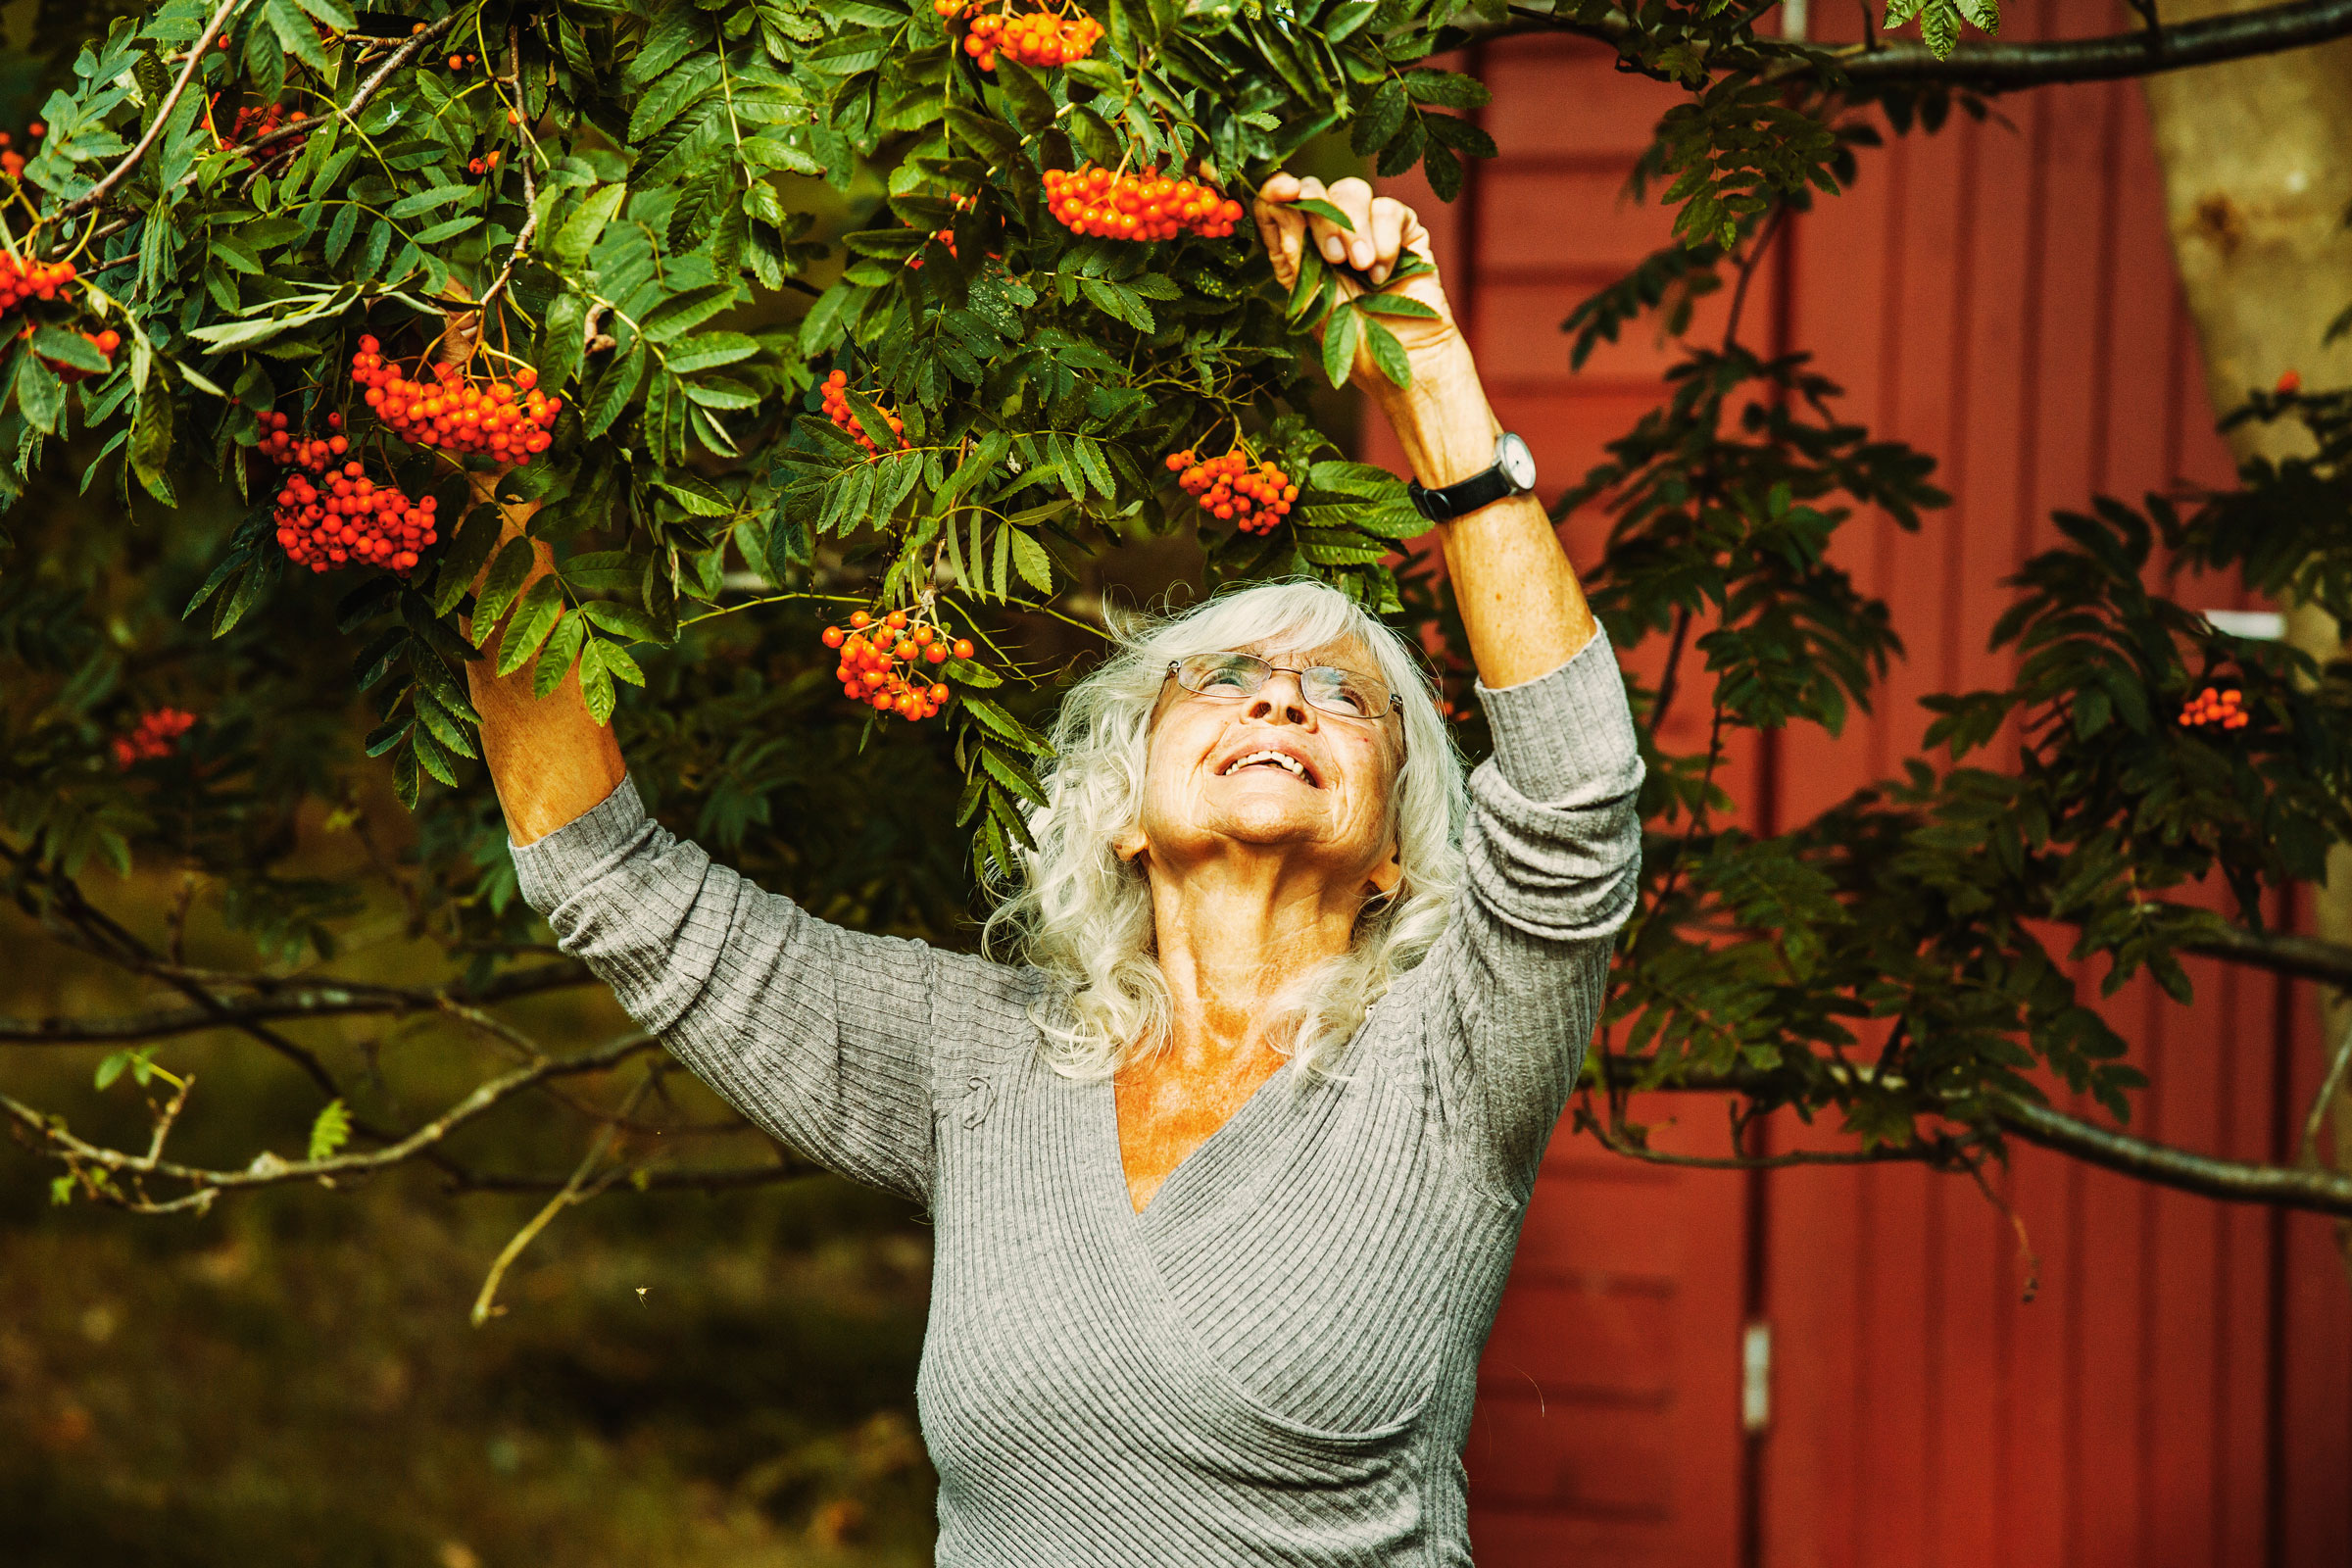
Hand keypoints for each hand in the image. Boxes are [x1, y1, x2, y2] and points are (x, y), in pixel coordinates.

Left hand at [1251, 173, 1465, 393]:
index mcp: (1297, 250)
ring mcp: (1366, 228)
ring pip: (1351, 190)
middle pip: (1315, 190)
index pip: (1279, 205)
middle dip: (1321, 216)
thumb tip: (1277, 200)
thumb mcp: (1311, 296)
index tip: (1285, 190)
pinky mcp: (1402, 230)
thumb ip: (1292, 248)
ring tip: (1362, 266)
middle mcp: (1328, 233)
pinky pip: (1388, 208)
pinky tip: (1384, 272)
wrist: (1404, 359)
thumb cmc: (1352, 339)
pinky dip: (1384, 236)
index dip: (1277, 190)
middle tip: (1334, 258)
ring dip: (1353, 226)